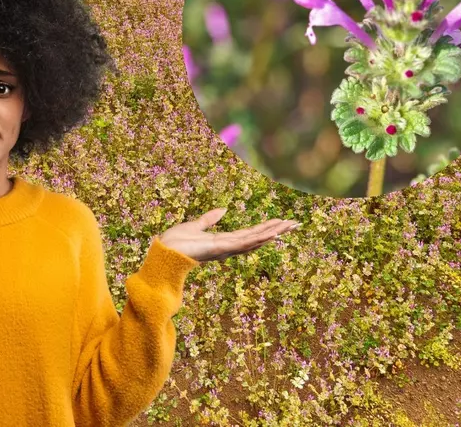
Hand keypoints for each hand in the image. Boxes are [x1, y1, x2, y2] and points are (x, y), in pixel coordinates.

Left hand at [158, 209, 300, 262]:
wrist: (164, 251)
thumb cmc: (176, 241)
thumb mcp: (196, 225)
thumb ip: (210, 219)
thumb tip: (224, 209)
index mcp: (224, 241)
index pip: (250, 233)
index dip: (266, 227)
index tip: (281, 221)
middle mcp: (229, 246)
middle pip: (258, 236)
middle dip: (277, 230)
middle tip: (295, 223)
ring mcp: (227, 248)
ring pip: (256, 239)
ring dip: (273, 232)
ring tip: (290, 225)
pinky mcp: (222, 248)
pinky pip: (245, 242)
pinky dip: (259, 237)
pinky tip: (273, 232)